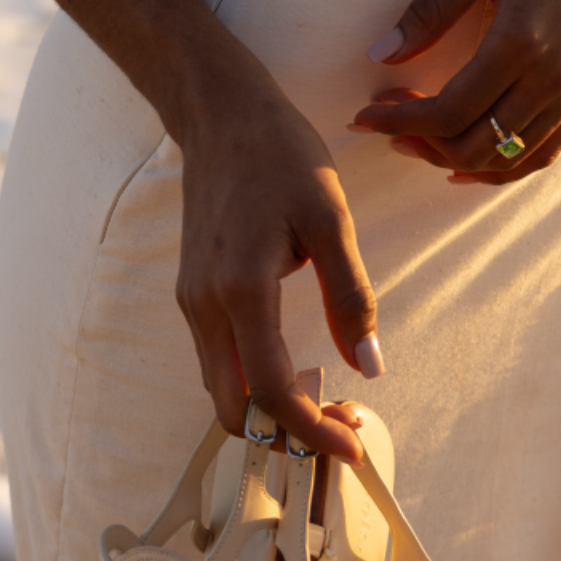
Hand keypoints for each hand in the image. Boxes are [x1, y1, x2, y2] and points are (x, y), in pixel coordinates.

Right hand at [175, 52, 380, 459]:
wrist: (222, 114)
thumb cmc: (281, 155)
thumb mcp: (330, 217)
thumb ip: (350, 295)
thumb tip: (369, 367)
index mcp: (240, 289)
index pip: (272, 391)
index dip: (312, 432)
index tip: (353, 446)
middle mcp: (203, 305)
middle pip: (236, 407)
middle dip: (286, 434)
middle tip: (343, 427)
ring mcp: (191, 300)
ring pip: (223, 388)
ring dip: (270, 409)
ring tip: (328, 400)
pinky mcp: (192, 291)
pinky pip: (218, 360)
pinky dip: (253, 382)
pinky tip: (296, 367)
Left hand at [351, 0, 560, 183]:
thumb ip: (432, 9)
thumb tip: (381, 53)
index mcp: (521, 43)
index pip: (448, 112)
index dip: (398, 122)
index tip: (363, 116)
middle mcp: (555, 79)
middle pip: (476, 146)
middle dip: (421, 143)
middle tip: (386, 120)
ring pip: (511, 159)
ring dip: (458, 158)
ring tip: (420, 139)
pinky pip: (548, 150)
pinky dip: (506, 165)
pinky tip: (475, 159)